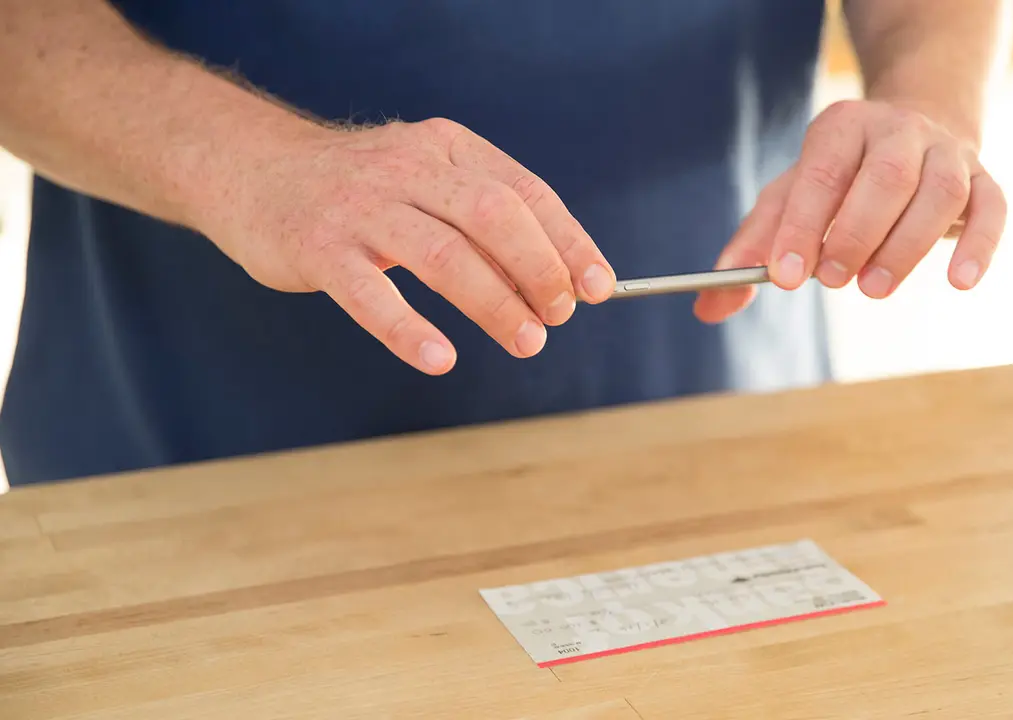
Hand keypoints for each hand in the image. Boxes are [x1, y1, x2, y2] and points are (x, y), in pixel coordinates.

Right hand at [202, 118, 615, 374]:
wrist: (250, 169)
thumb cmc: (359, 190)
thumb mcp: (425, 179)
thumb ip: (483, 218)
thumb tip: (557, 281)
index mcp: (446, 148)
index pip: (525, 191)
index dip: (568, 241)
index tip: (598, 287)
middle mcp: (409, 169)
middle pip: (493, 215)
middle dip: (539, 270)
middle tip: (559, 316)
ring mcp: (361, 208)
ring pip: (442, 254)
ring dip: (493, 303)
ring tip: (526, 342)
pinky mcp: (318, 248)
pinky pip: (369, 294)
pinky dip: (407, 329)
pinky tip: (439, 358)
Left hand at [694, 99, 1006, 322]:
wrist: (916, 130)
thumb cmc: (841, 177)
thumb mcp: (790, 199)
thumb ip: (752, 250)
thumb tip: (709, 305)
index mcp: (842, 127)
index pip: (822, 173)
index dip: (801, 226)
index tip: (783, 276)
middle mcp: (898, 131)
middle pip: (884, 177)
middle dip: (854, 233)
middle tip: (831, 281)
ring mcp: (947, 153)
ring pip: (938, 191)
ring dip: (907, 245)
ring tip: (874, 289)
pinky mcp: (983, 180)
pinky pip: (992, 208)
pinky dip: (979, 245)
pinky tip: (959, 283)